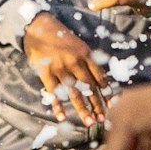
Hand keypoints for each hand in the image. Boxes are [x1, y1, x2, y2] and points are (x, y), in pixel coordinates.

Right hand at [20, 11, 111, 127]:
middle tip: (103, 119)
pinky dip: (58, 106)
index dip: (107, 93)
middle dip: (97, 105)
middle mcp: (75, 62)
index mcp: (86, 54)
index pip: (100, 78)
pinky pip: (54, 93)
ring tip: (90, 123)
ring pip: (74, 93)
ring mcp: (60, 68)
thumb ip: (89, 62)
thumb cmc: (61, 38)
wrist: (38, 26)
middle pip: (89, 88)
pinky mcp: (45, 72)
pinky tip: (62, 117)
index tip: (112, 106)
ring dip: (82, 109)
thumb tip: (100, 83)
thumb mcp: (79, 46)